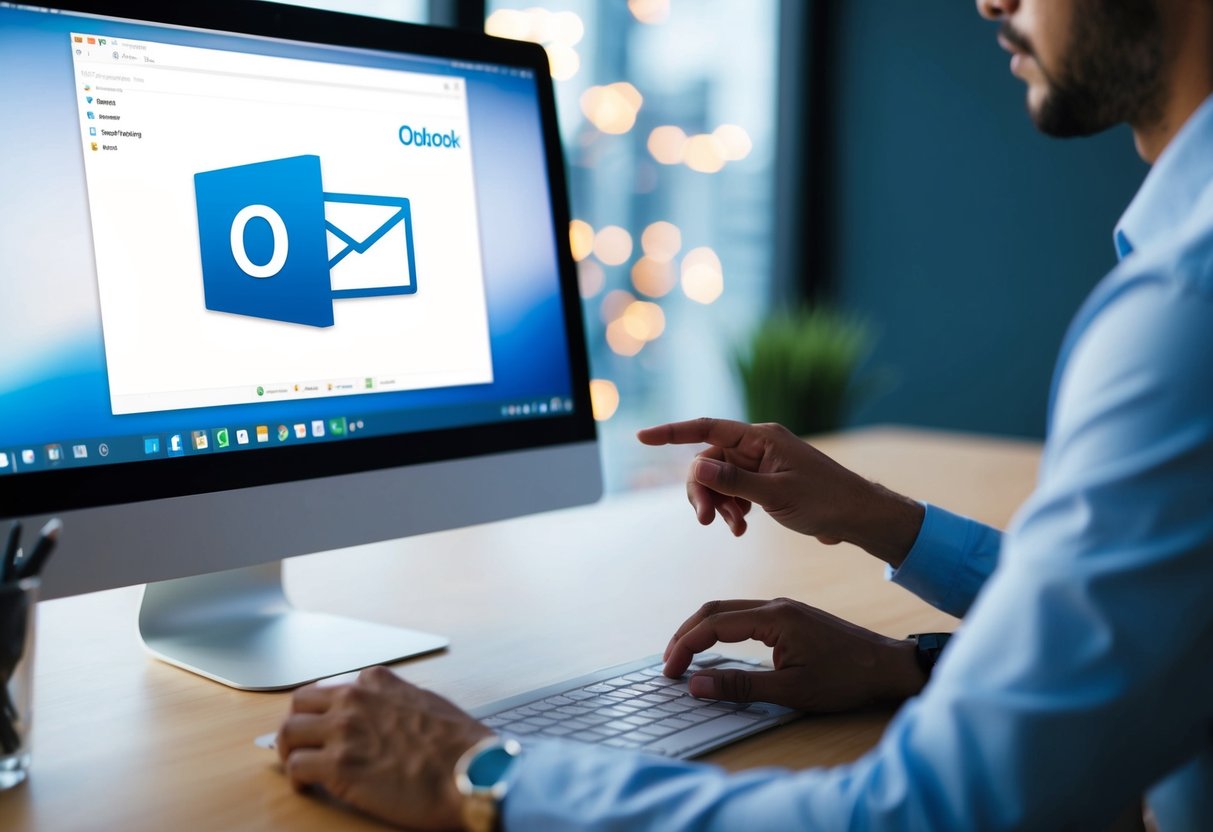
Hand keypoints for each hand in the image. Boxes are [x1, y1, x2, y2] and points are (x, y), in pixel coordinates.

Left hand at [276, 666, 491, 829]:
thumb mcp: (427, 702)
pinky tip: (308, 786)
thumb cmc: (460, 746)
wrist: (472, 772)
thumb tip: (386, 715)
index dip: (325, 711)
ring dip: (291, 750)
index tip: (326, 726)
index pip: (331, 687)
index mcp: (377, 681)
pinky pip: (295, 766)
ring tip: (300, 767)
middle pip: (299, 703)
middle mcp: (355, 699)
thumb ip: (396, 701)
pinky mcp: (338, 766)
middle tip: (303, 744)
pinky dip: (296, 778)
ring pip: (289, 732)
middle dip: (299, 724)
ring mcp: (343, 730)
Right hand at [637, 418, 923, 566]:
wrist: (859, 517)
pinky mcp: (766, 481)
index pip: (706, 428)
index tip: (641, 437)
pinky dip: (732, 509)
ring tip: (734, 529)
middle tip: (705, 521)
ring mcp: (762, 463)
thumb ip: (734, 481)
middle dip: (702, 490)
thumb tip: (695, 465)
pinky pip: (734, 490)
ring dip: (718, 504)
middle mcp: (758, 445)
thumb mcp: (776, 495)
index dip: (671, 432)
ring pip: (719, 478)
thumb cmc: (825, 502)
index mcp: (761, 439)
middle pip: (708, 460)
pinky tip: (741, 527)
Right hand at [663, 598, 926, 711]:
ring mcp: (783, 608)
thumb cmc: (845, 679)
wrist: (888, 667)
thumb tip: (696, 685)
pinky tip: (716, 648)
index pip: (714, 625)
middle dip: (686, 634)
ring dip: (702, 630)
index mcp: (774, 617)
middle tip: (668, 664)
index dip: (686, 646)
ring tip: (684, 657)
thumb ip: (740, 686)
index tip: (670, 672)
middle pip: (715, 609)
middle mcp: (775, 605)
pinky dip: (721, 629)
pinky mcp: (790, 616)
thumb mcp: (791, 690)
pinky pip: (744, 615)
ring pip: (729, 609)